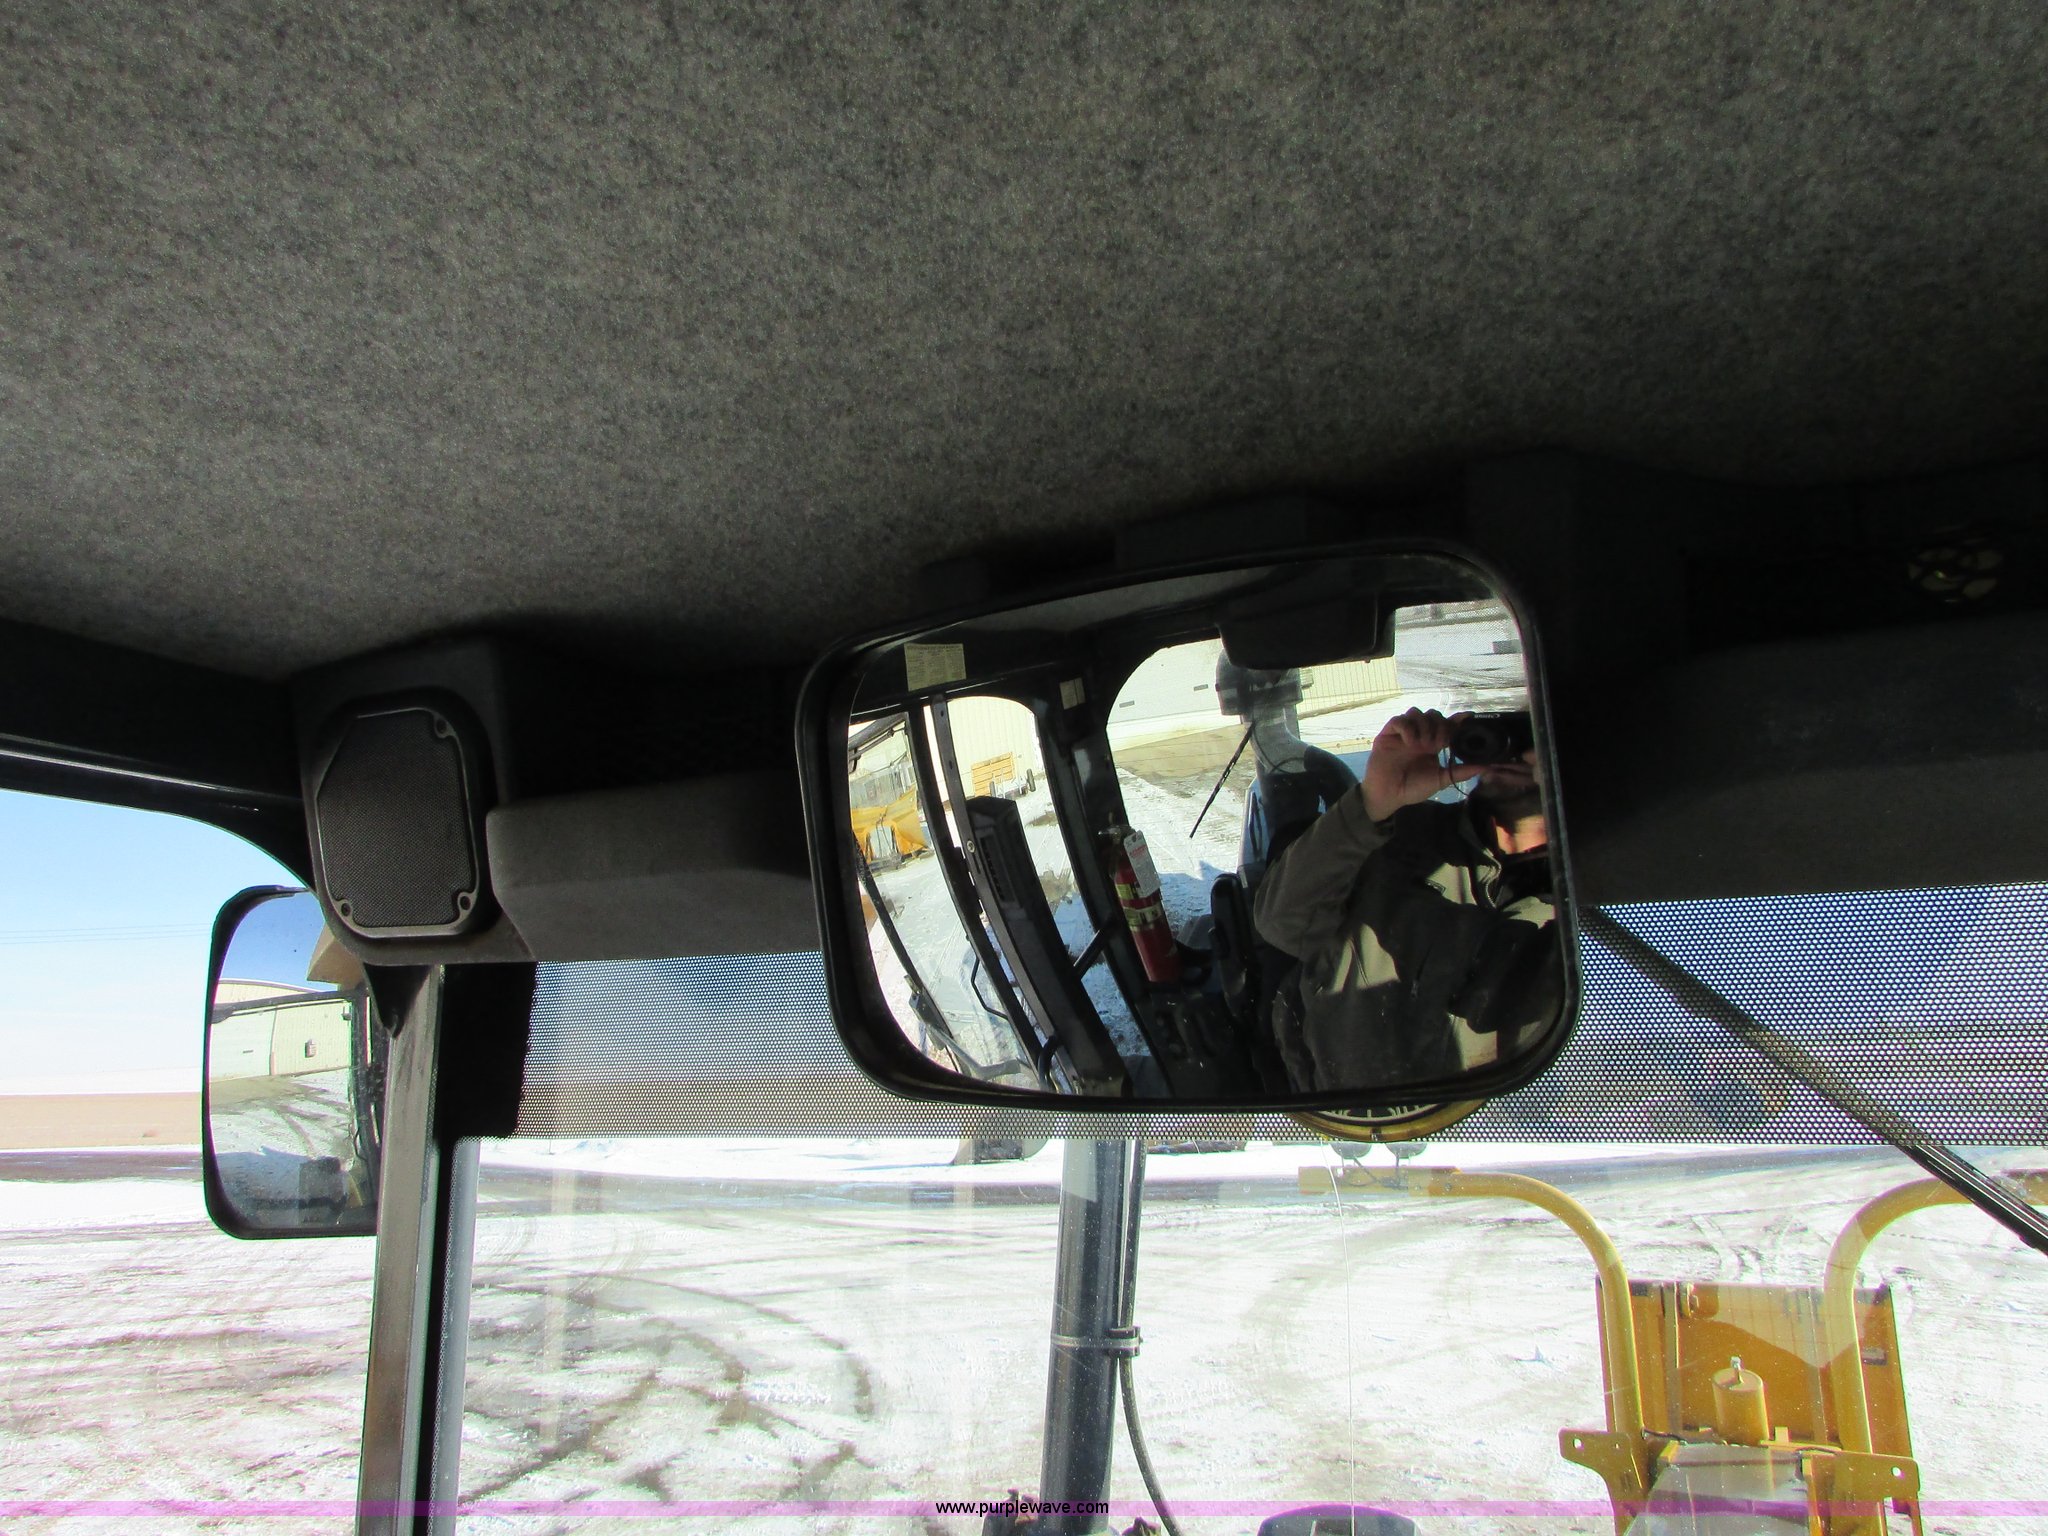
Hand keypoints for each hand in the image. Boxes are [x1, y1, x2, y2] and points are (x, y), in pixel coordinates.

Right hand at [1363, 708, 1481, 822]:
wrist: (1388, 796)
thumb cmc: (1412, 788)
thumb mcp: (1441, 779)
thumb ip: (1461, 771)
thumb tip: (1486, 766)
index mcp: (1433, 744)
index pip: (1446, 724)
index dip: (1457, 719)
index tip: (1468, 717)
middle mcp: (1419, 735)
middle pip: (1433, 714)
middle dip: (1439, 725)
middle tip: (1439, 744)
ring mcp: (1403, 733)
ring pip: (1416, 712)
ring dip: (1424, 725)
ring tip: (1423, 744)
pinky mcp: (1388, 735)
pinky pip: (1399, 720)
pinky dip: (1407, 728)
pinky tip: (1410, 742)